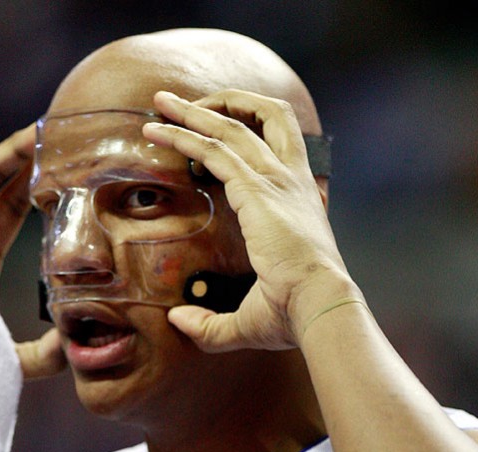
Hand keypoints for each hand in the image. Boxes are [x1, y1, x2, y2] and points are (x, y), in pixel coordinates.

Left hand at [142, 90, 356, 352]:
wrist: (318, 306)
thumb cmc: (294, 314)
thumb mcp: (249, 320)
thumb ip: (211, 323)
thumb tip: (178, 321)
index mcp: (298, 202)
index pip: (273, 150)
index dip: (242, 136)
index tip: (208, 136)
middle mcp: (291, 181)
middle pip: (262, 119)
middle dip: (222, 104)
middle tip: (182, 104)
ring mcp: (276, 180)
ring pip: (232, 127)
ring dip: (194, 111)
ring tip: (161, 102)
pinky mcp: (257, 187)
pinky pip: (214, 149)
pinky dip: (185, 135)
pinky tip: (159, 130)